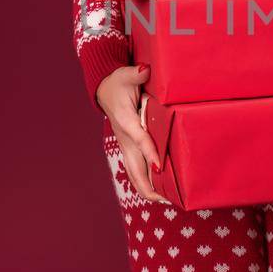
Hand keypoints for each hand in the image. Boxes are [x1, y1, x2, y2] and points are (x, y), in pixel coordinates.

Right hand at [96, 63, 167, 202]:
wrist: (104, 89)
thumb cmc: (119, 82)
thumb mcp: (126, 75)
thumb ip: (136, 74)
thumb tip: (144, 71)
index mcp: (125, 121)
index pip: (140, 140)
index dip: (151, 153)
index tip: (161, 167)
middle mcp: (125, 138)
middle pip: (135, 169)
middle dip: (150, 185)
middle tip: (168, 198)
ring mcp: (126, 145)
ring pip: (134, 174)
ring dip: (148, 188)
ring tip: (167, 200)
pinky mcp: (128, 148)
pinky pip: (136, 170)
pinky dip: (146, 182)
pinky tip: (160, 190)